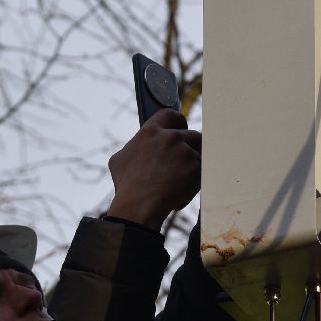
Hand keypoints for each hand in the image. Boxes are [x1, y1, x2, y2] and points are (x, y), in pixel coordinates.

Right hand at [106, 109, 201, 229]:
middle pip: (191, 134)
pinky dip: (193, 184)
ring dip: (193, 165)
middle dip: (190, 147)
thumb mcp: (119, 159)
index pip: (169, 114)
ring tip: (181, 180)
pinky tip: (179, 194)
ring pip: (199, 154)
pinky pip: (201, 173)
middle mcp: (170, 137)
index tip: (180, 127)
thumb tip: (139, 147)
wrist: (139, 206)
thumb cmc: (126, 185)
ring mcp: (185, 152)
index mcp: (150, 131)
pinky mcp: (196, 168)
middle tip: (184, 161)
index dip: (177, 121)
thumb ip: (134, 146)